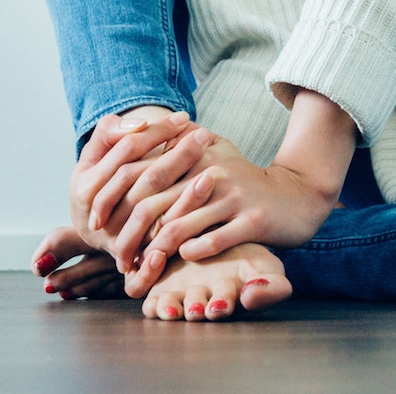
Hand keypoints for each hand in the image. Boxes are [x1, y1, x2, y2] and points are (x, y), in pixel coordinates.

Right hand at [69, 109, 206, 254]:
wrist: (92, 230)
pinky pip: (160, 242)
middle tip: (205, 135)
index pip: (127, 151)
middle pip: (145, 180)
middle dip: (178, 155)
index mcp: (86, 186)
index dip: (156, 132)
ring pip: (155, 211)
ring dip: (186, 190)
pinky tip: (204, 200)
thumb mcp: (94, 155)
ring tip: (214, 167)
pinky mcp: (134, 256)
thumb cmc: (100, 181)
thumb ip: (109, 133)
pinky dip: (182, 221)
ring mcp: (117, 237)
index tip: (184, 117)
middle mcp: (98, 215)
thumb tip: (139, 123)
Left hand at [116, 136, 339, 295]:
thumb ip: (181, 138)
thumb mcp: (217, 150)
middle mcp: (210, 173)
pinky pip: (211, 241)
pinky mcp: (252, 221)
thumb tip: (141, 127)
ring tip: (141, 268)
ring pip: (177, 226)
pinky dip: (189, 253)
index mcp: (195, 156)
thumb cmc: (246, 179)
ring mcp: (232, 197)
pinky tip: (180, 260)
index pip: (141, 173)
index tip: (99, 223)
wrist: (297, 195)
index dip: (113, 199)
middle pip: (151, 203)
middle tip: (116, 258)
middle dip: (128, 235)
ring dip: (153, 253)